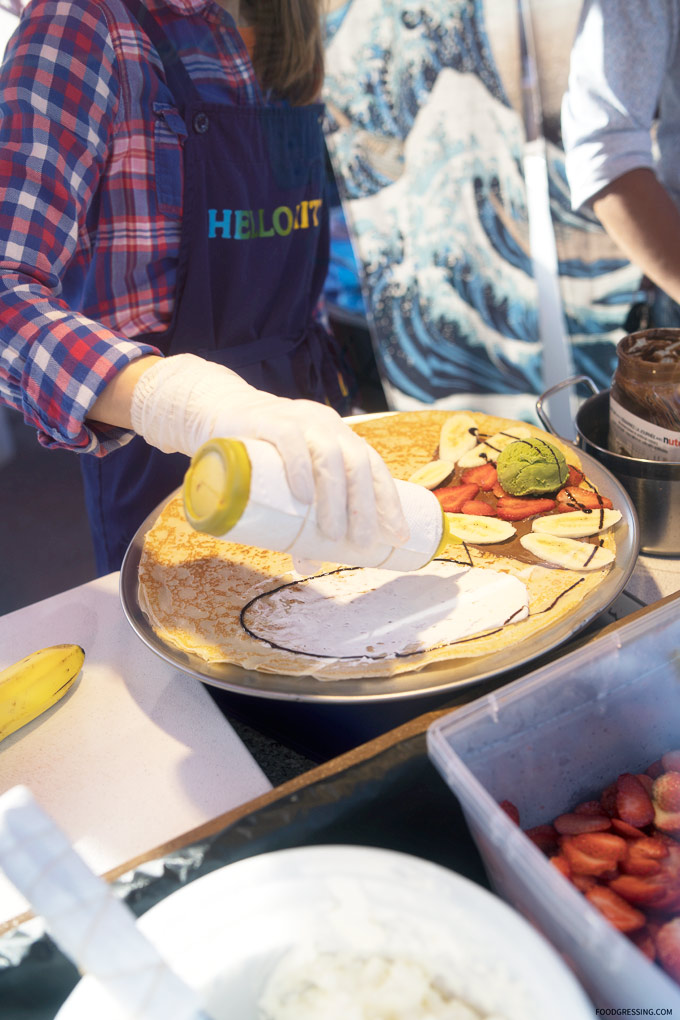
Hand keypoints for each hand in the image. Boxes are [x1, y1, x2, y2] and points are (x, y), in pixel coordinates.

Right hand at [130, 353, 407, 546]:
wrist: (215, 411)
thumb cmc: (259, 455)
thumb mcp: (285, 484)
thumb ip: (298, 522)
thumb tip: (310, 566)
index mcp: (339, 437)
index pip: (374, 467)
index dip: (389, 502)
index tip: (398, 536)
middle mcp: (325, 425)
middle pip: (358, 464)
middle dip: (365, 507)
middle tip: (361, 543)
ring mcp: (298, 419)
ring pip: (329, 455)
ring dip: (335, 497)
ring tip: (331, 534)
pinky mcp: (266, 420)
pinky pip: (290, 440)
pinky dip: (300, 469)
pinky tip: (304, 496)